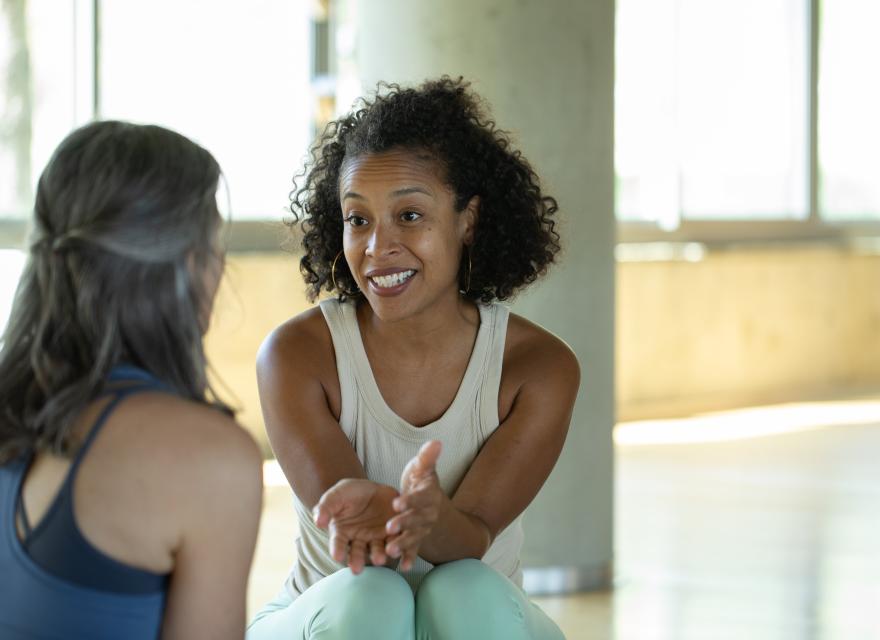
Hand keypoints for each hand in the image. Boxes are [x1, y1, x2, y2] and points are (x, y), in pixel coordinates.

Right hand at [313, 479, 398, 573]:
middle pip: (357, 552)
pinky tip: (401, 552)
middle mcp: (359, 540)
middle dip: (357, 560)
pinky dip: (400, 549)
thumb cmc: (350, 493)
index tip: (337, 556)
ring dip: (379, 555)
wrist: (374, 488)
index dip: (337, 549)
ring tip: (380, 559)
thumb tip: (318, 522)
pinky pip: (397, 541)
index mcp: (342, 532)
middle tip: (357, 569)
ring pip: (378, 549)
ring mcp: (377, 537)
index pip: (338, 543)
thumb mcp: (336, 495)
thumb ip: (326, 507)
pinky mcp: (394, 533)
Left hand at [385, 440, 443, 570]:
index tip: (396, 503)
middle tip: (389, 527)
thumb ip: (427, 457)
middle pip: (416, 519)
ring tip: (390, 550)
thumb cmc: (421, 483)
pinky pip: (413, 550)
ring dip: (403, 544)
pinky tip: (401, 567)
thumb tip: (437, 441)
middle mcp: (428, 514)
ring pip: (414, 537)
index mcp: (428, 495)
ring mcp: (423, 529)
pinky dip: (408, 558)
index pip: (420, 498)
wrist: (429, 504)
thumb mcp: (422, 469)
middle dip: (404, 523)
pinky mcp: (416, 541)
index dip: (409, 501)